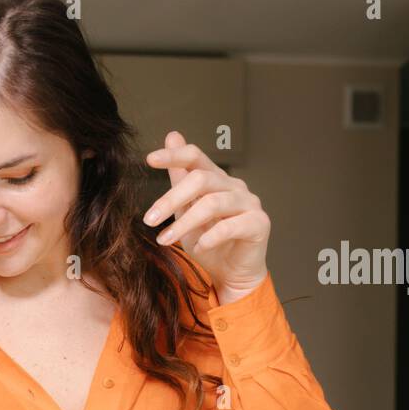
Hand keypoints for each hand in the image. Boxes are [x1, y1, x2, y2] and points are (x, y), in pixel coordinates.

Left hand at [143, 131, 269, 294]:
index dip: (174, 155)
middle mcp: (234, 186)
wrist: (232, 273)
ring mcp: (249, 203)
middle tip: (149, 219)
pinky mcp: (259, 224)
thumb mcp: (185, 210)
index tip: (150, 159)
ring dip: (184, 223)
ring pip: (212, 203)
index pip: (196, 157)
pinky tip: (199, 246)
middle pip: (200, 179)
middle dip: (171, 199)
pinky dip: (210, 237)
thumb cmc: (209, 242)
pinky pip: (231, 226)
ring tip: (165, 240)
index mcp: (215, 179)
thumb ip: (179, 178)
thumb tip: (172, 136)